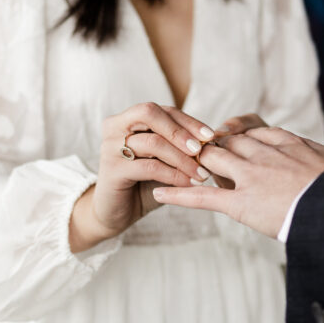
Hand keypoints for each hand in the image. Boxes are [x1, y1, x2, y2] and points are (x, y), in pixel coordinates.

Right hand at [70, 102, 214, 250]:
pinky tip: (188, 184)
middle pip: (150, 113)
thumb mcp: (164, 160)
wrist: (116, 212)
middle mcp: (115, 127)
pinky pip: (149, 167)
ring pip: (153, 142)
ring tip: (202, 173)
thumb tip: (213, 141)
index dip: (188, 121)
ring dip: (182, 158)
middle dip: (181, 131)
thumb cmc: (144, 183)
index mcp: (127, 119)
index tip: (211, 136)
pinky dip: (173, 175)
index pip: (162, 110)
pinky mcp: (111, 169)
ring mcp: (110, 147)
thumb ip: (179, 147)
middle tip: (202, 150)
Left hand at [153, 128, 323, 238]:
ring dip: (192, 166)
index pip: (256, 133)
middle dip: (210, 149)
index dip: (241, 141)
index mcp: (288, 142)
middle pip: (227, 143)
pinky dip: (177, 194)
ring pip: (210, 162)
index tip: (232, 144)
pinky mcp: (241, 203)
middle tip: (195, 156)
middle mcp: (264, 153)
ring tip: (173, 168)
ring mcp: (250, 177)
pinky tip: (158, 194)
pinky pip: (202, 197)